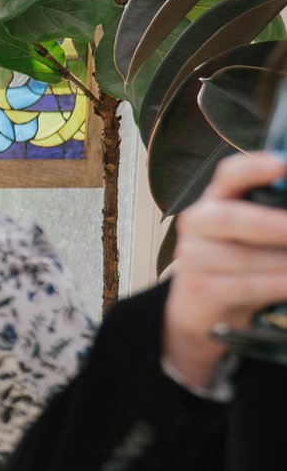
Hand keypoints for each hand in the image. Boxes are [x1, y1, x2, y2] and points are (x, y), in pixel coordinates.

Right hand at [163, 152, 286, 389]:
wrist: (203, 305)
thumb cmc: (242, 259)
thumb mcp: (257, 233)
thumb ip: (275, 213)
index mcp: (218, 199)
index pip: (230, 175)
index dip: (253, 168)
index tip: (281, 164)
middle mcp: (199, 223)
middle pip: (229, 218)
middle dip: (270, 225)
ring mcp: (193, 256)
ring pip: (242, 257)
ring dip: (281, 262)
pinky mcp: (198, 289)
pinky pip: (244, 286)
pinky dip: (276, 285)